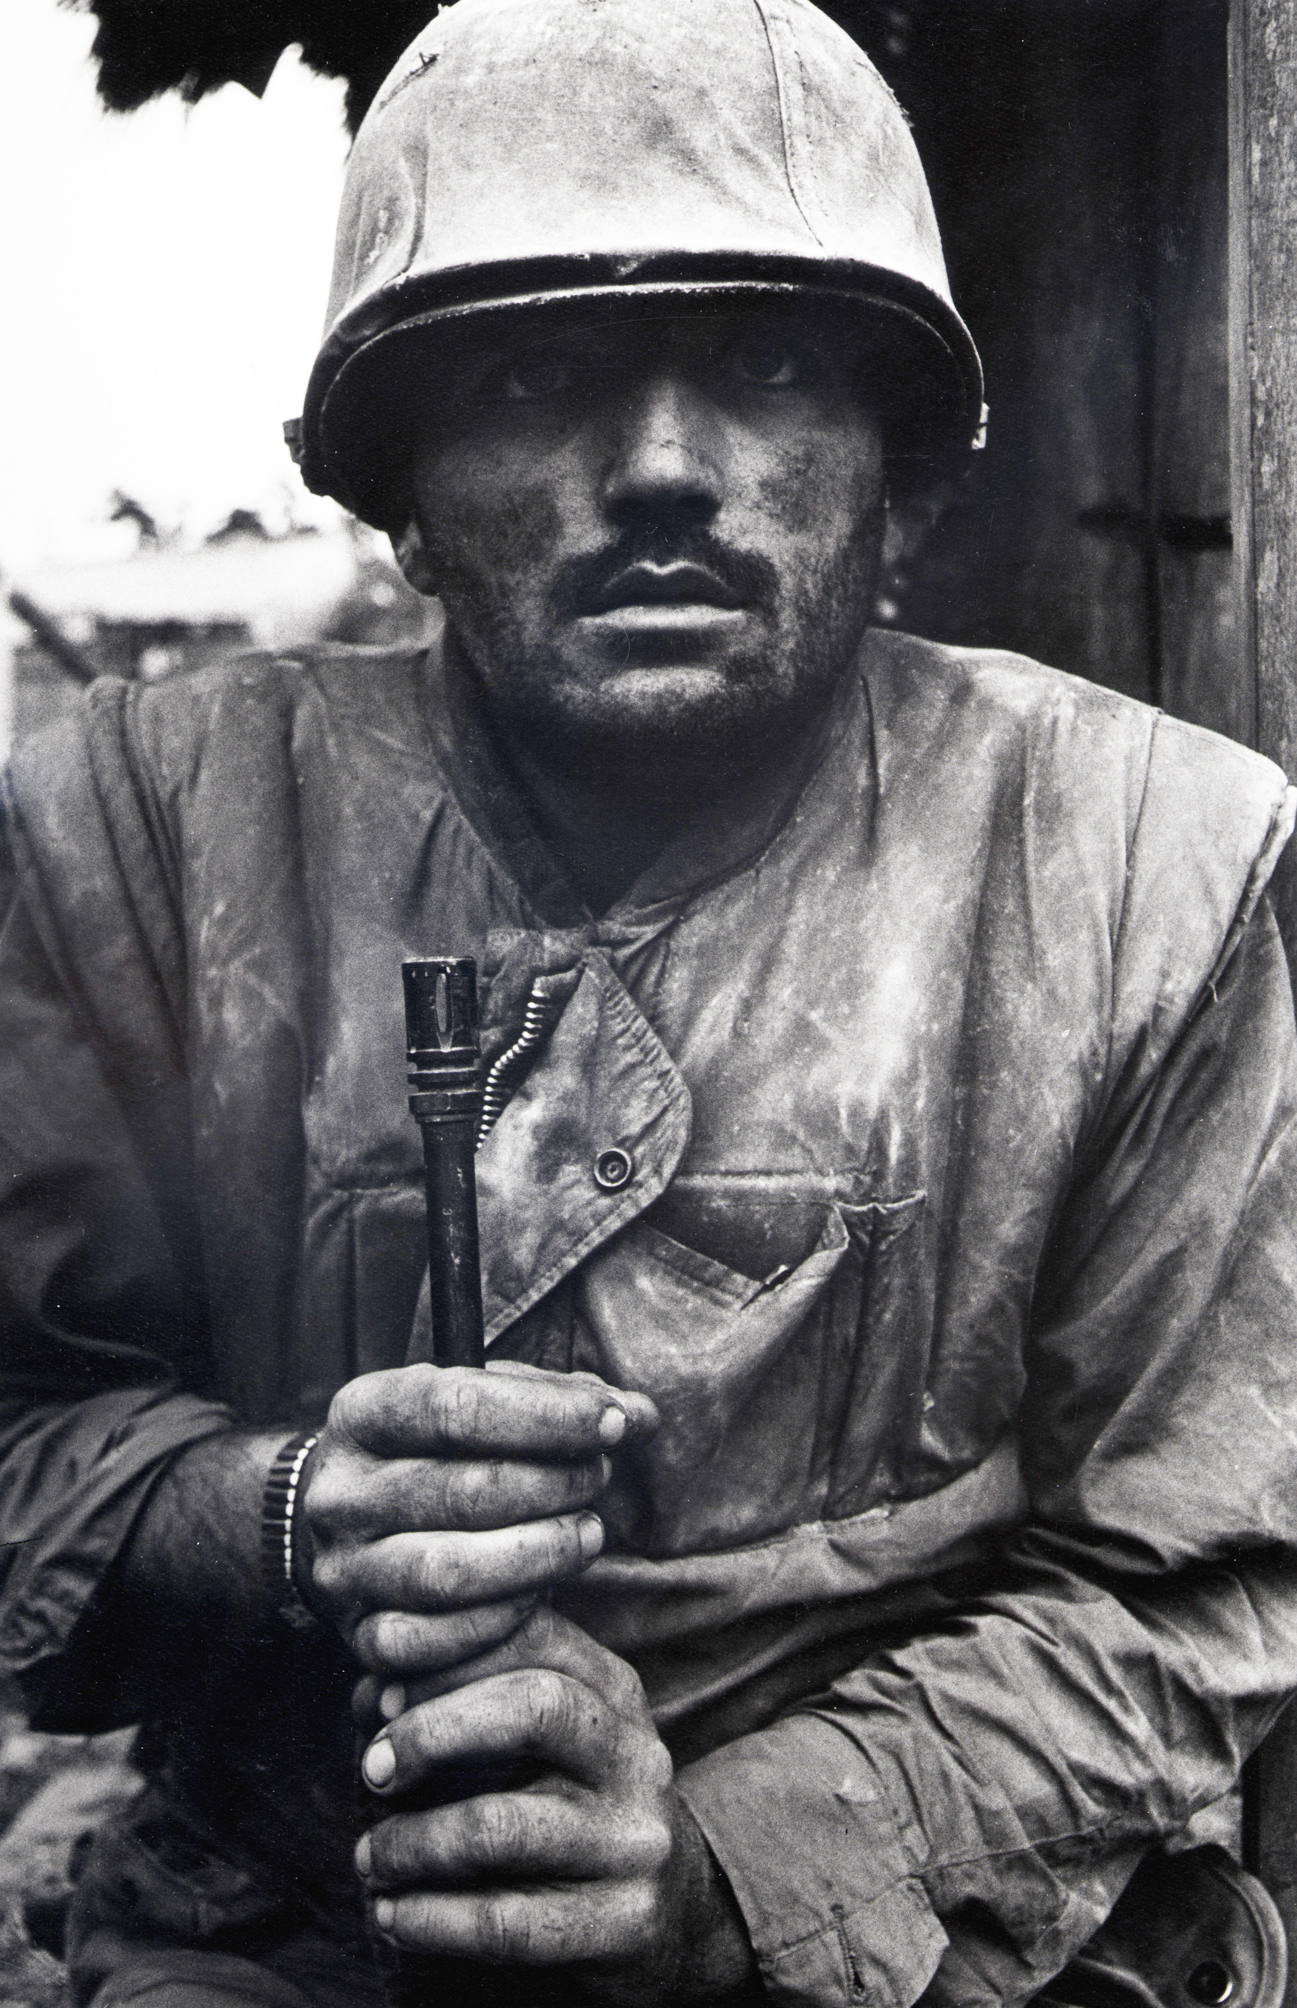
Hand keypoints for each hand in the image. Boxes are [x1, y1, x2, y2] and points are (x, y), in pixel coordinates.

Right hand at [301, 1361, 657, 1675]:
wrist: (351, 1526)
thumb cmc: (435, 1453)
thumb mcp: (477, 1404)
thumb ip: (555, 1401)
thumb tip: (638, 1414)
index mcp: (362, 1413)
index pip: (456, 1406)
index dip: (548, 1414)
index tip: (614, 1420)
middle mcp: (340, 1493)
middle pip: (463, 1492)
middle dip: (554, 1484)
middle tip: (600, 1476)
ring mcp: (344, 1569)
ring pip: (448, 1573)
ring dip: (539, 1554)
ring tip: (589, 1534)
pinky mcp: (359, 1634)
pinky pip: (433, 1643)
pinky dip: (500, 1621)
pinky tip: (541, 1595)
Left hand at [355, 1606, 757, 2004]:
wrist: (671, 1905)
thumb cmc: (567, 1801)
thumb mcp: (540, 1733)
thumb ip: (466, 1693)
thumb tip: (374, 1691)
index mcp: (614, 1690)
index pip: (531, 1636)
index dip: (443, 1656)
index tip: (379, 1693)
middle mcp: (636, 1755)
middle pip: (533, 1708)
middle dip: (432, 1732)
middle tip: (372, 1769)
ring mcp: (635, 1840)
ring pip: (499, 1825)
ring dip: (410, 1843)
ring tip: (368, 1858)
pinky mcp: (626, 1922)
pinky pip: (505, 1921)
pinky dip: (428, 1919)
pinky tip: (390, 1915)